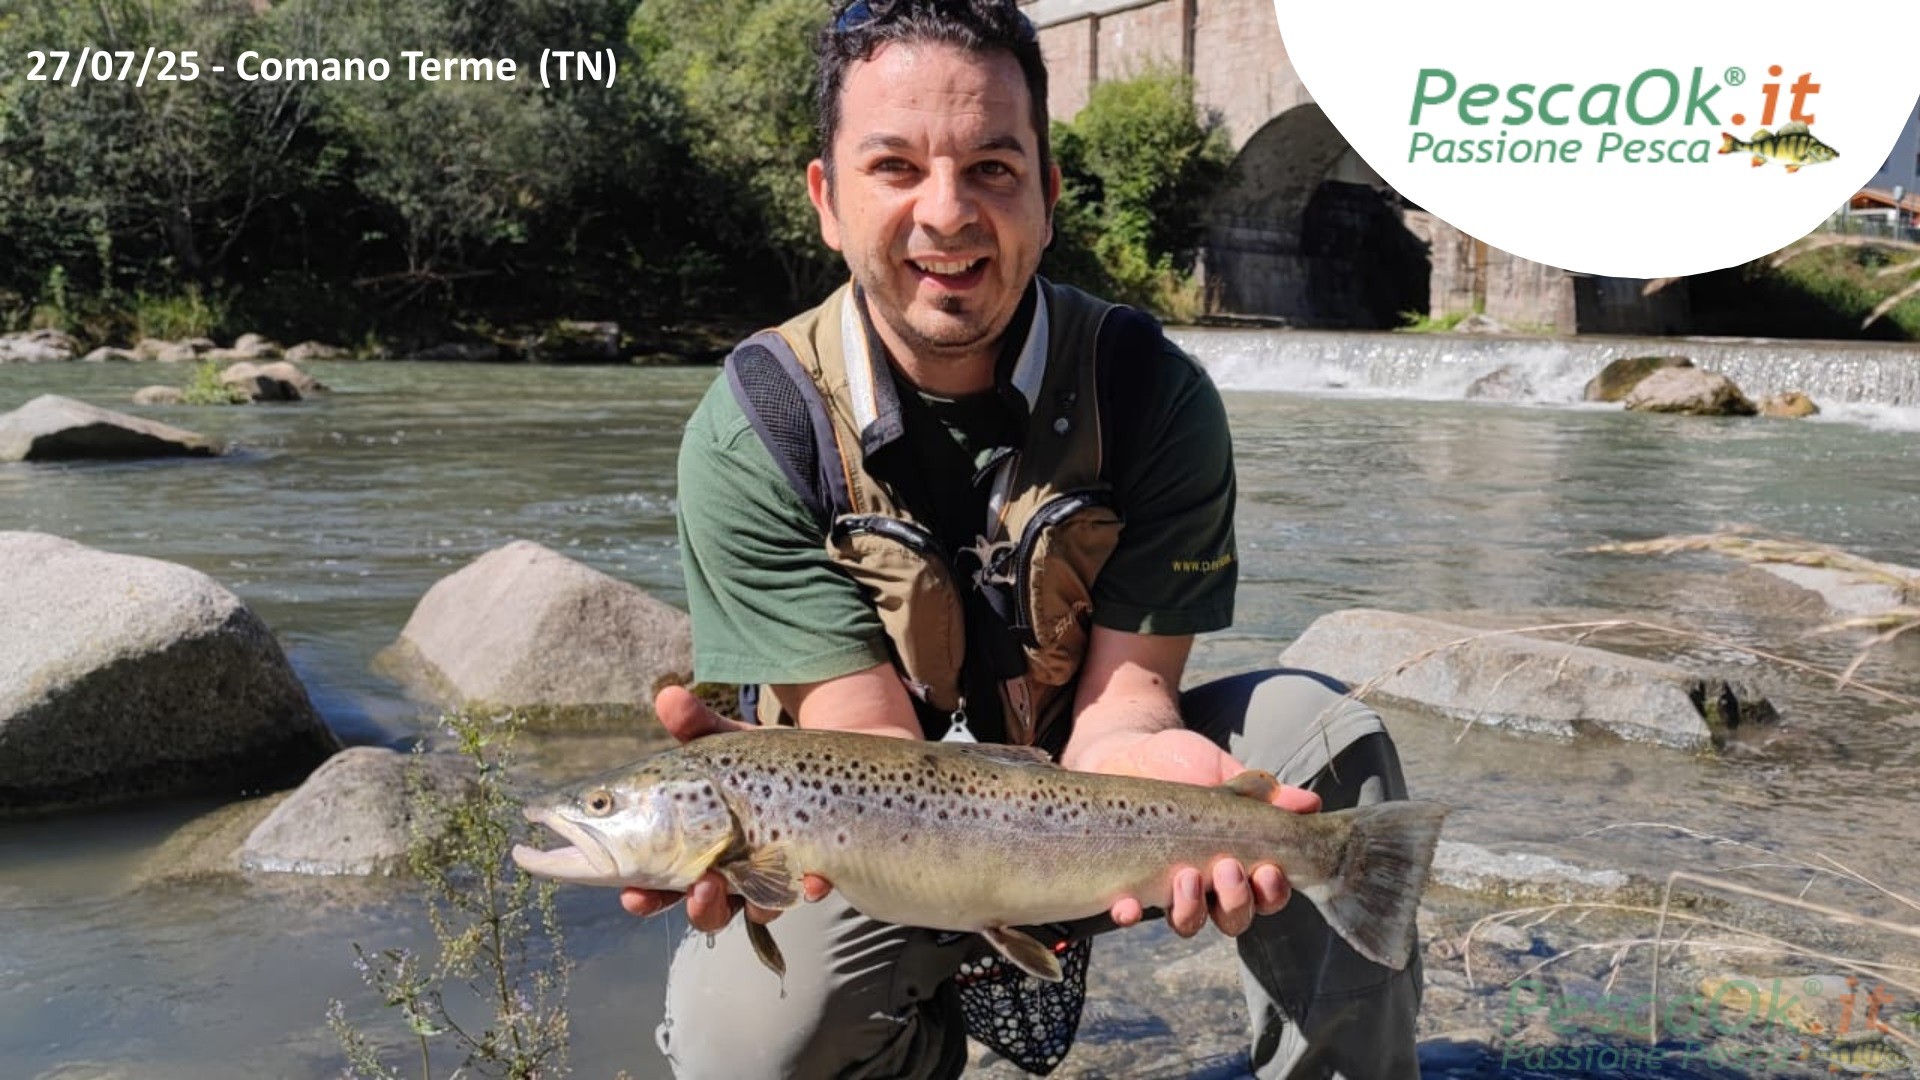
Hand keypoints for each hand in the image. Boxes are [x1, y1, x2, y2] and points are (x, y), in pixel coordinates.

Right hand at [617, 686, 834, 927]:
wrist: (841, 761)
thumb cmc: (769, 760)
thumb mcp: (730, 741)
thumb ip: (697, 724)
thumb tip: (668, 696)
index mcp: (699, 849)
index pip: (663, 884)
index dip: (644, 896)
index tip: (633, 896)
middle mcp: (737, 871)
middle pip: (709, 908)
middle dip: (698, 907)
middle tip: (696, 889)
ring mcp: (779, 875)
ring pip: (755, 909)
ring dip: (746, 903)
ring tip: (736, 883)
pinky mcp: (819, 871)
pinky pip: (810, 890)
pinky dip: (807, 886)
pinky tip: (811, 879)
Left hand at [1089, 728, 1320, 938]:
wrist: (1127, 751)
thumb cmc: (1183, 765)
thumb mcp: (1224, 774)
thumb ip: (1263, 793)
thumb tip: (1310, 803)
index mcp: (1238, 862)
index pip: (1267, 896)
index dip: (1273, 893)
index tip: (1269, 869)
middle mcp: (1207, 885)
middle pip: (1234, 918)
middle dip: (1236, 900)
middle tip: (1227, 866)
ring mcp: (1167, 888)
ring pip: (1188, 923)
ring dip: (1191, 909)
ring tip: (1186, 875)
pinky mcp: (1127, 885)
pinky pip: (1128, 914)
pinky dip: (1129, 914)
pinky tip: (1128, 904)